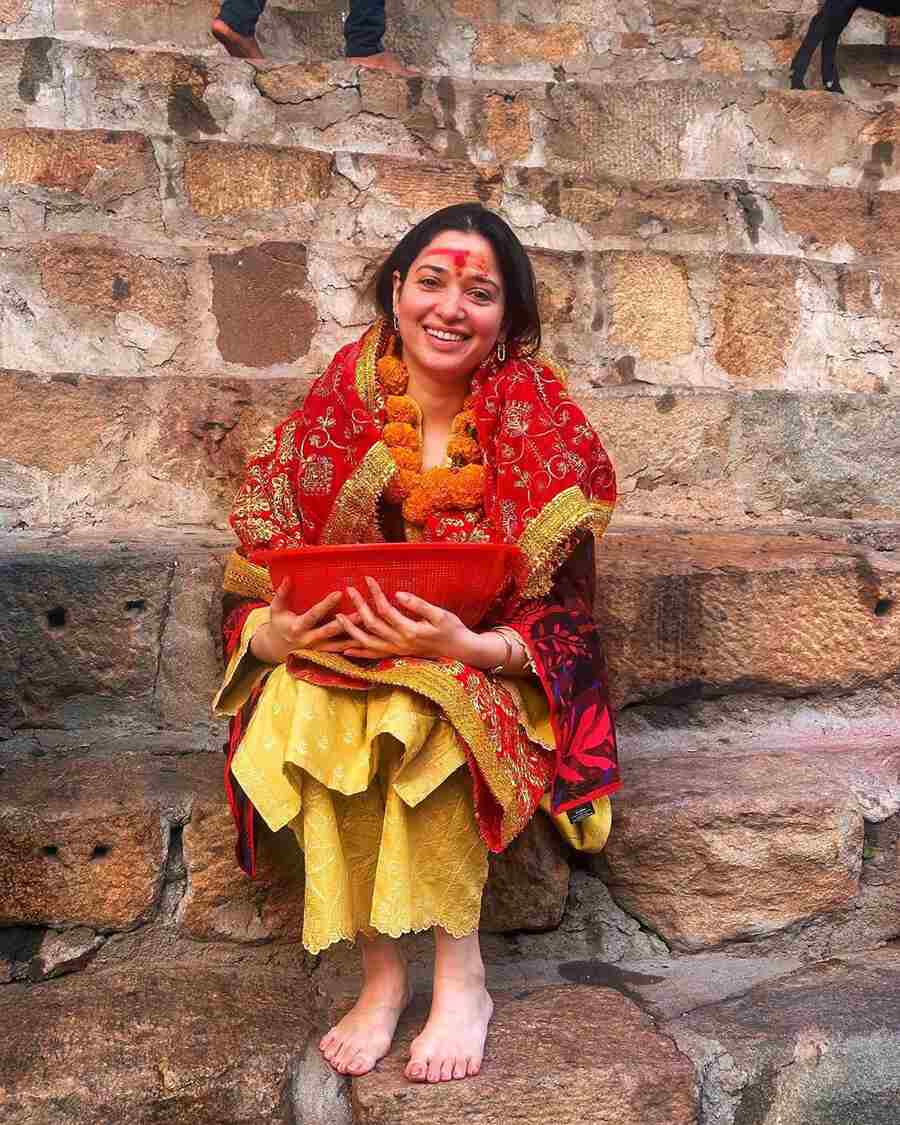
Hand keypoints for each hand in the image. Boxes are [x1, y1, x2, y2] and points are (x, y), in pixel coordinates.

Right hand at [250, 579, 359, 663]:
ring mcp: (318, 649)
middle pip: (331, 630)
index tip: (339, 593)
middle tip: (362, 612)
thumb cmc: (278, 624)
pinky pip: (341, 651)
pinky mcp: (324, 654)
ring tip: (370, 627)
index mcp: (297, 627)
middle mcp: (309, 640)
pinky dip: (354, 647)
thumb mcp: (276, 609)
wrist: (276, 649)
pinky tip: (368, 640)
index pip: (314, 614)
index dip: (326, 604)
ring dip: (355, 636)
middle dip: (347, 622)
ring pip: (340, 644)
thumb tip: (288, 577)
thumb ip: (282, 593)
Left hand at [337, 577, 476, 662]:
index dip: (374, 593)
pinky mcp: (398, 654)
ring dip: (351, 630)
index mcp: (409, 630)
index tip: (367, 579)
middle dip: (358, 606)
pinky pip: (375, 656)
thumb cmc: (452, 629)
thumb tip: (398, 594)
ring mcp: (397, 651)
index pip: (385, 609)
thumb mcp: (439, 614)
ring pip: (368, 642)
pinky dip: (360, 653)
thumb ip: (418, 605)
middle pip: (372, 624)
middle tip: (349, 590)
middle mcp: (400, 643)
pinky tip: (346, 650)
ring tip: (338, 617)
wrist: (460, 650)